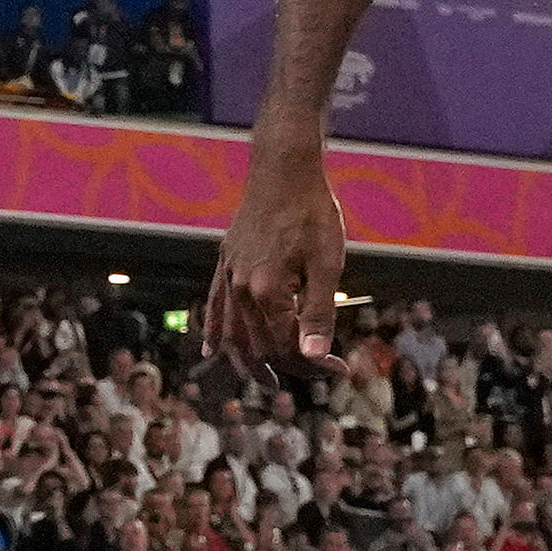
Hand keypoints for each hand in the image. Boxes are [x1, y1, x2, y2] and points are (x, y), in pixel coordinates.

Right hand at [202, 147, 352, 375]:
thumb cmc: (312, 212)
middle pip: (260, 345)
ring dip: (248, 363)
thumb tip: (313, 356)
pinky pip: (214, 307)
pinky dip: (214, 333)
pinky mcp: (225, 262)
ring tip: (266, 381)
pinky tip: (213, 350)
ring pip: (232, 334)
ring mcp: (229, 275)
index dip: (313, 365)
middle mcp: (241, 288)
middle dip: (289, 367)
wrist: (283, 169)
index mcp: (268, 291)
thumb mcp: (328, 263)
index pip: (287, 346)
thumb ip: (319, 313)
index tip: (339, 369)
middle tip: (316, 374)